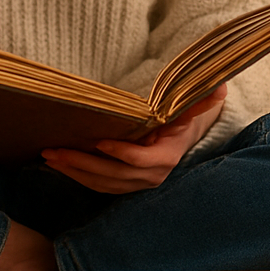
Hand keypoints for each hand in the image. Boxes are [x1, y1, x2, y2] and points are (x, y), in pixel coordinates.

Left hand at [40, 86, 226, 193]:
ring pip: (101, 182)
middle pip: (113, 174)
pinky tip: (56, 164)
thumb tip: (220, 85)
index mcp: (166, 157)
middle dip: (82, 163)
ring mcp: (136, 184)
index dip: (121, 152)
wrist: (183, 140)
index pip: (141, 160)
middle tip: (55, 150)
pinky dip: (77, 175)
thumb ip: (200, 100)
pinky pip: (97, 184)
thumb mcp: (191, 110)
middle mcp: (151, 176)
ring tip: (49, 155)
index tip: (100, 141)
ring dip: (74, 171)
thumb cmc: (182, 120)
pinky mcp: (123, 185)